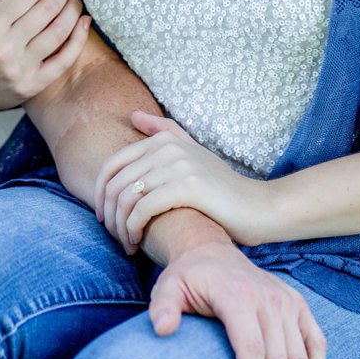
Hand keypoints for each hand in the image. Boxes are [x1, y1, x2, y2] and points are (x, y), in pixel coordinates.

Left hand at [94, 112, 275, 251]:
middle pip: (114, 183)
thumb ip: (164, 133)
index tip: (104, 217)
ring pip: (126, 198)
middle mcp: (168, 148)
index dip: (99, 194)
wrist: (260, 208)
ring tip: (126, 243)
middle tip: (113, 235)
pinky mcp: (188, 187)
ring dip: (119, 226)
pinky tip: (136, 242)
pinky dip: (133, 228)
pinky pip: (142, 209)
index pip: (110, 166)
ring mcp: (179, 166)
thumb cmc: (221, 189)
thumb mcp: (193, 154)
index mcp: (164, 141)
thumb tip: (133, 115)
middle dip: (108, 214)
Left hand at [145, 240, 324, 358]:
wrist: (213, 253)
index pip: (251, 350)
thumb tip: (162, 330)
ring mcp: (289, 304)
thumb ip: (162, 308)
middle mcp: (270, 301)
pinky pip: (316, 344)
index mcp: (238, 298)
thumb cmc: (187, 279)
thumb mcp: (167, 287)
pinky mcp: (300, 308)